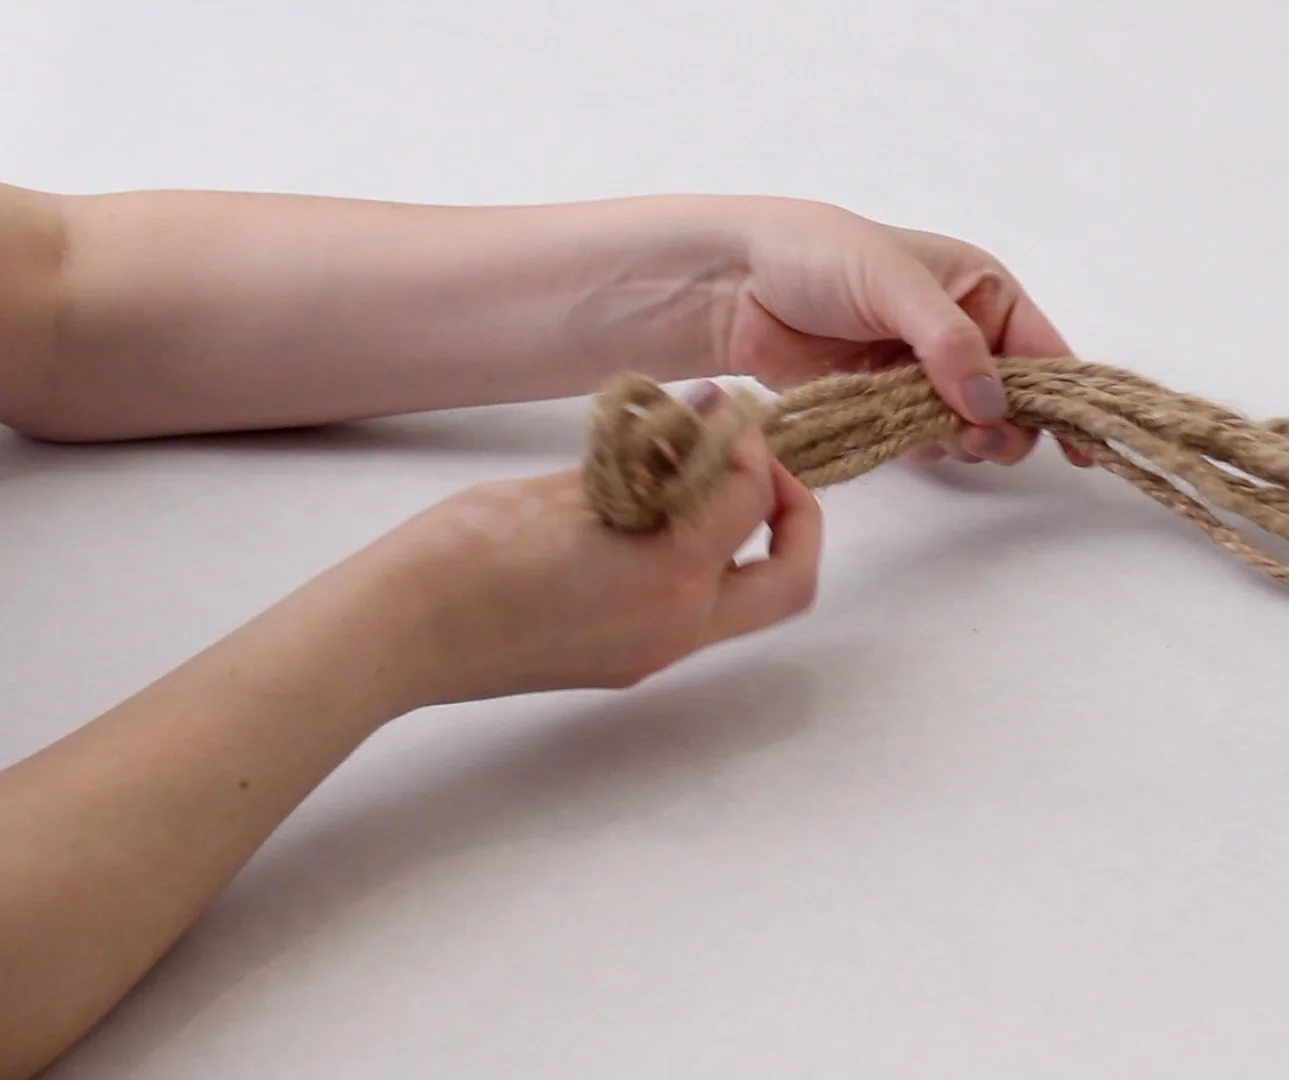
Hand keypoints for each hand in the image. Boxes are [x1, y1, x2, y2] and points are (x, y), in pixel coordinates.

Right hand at [358, 390, 822, 705]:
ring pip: (744, 603)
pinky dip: (696, 565)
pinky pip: (693, 614)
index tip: (720, 416)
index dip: (748, 447)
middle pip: (790, 582)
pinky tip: (649, 521)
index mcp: (671, 577)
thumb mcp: (564, 488)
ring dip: (741, 542)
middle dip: (794, 518)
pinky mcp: (624, 663)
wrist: (396, 633)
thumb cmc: (464, 552)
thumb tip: (698, 423)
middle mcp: (677, 627)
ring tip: (693, 485)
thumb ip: (644, 462)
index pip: (751, 500)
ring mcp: (653, 654)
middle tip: (758, 468)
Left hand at [705, 197, 1094, 467]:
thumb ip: (948, 343)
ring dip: (961, 442)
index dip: (1067, 398)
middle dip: (1005, 427)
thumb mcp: (894, 284)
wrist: (734, 286)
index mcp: (981, 292)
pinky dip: (920, 449)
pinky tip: (894, 432)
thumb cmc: (818, 258)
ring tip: (933, 431)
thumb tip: (993, 406)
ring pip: (973, 432)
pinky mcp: (886, 409)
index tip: (1080, 444)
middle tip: (974, 436)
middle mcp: (964, 337)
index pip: (1045, 352)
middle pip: (1017, 405)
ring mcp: (925, 378)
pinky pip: (925, 446)